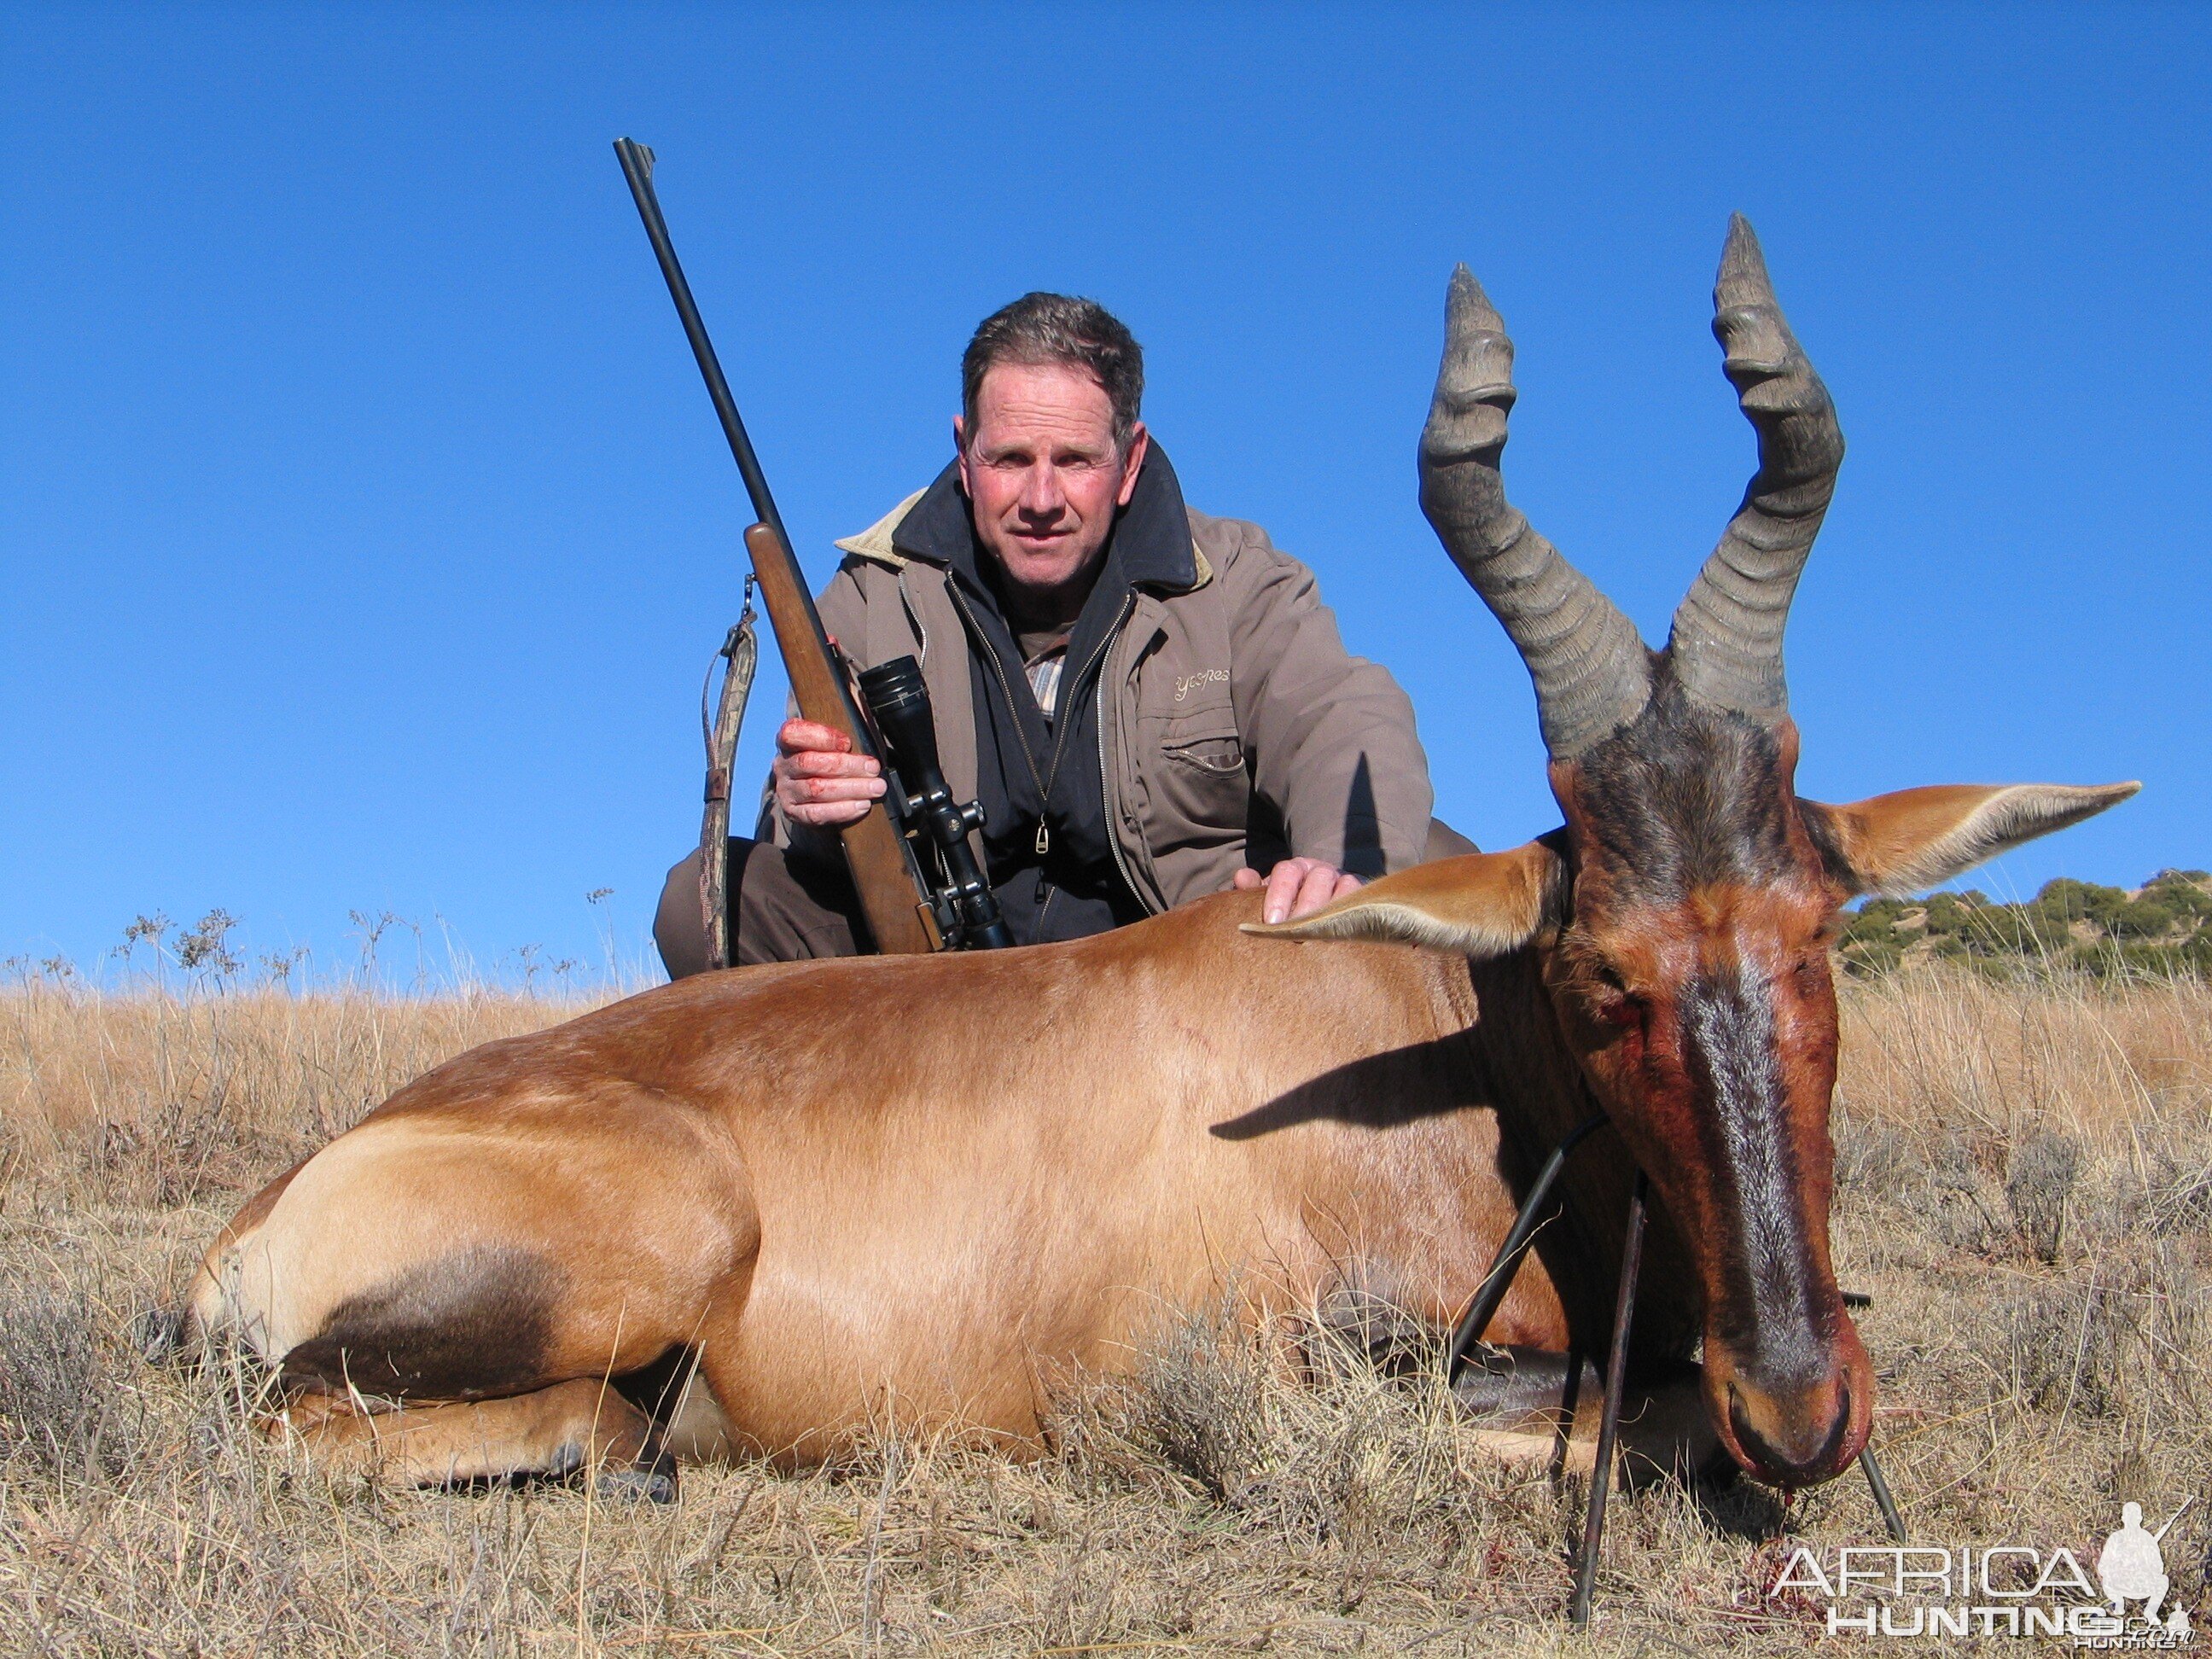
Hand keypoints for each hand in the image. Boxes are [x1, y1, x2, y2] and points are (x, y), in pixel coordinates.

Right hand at [773, 717, 884, 827]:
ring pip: (816, 789)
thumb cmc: (828, 763)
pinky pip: (817, 814)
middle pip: (808, 762)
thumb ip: (844, 734)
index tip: (848, 743)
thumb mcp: (831, 745)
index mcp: (789, 743)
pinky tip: (862, 805)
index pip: (793, 733)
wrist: (813, 798)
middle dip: (846, 765)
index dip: (821, 736)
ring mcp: (786, 791)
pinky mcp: (793, 813)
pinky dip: (842, 810)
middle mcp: (783, 766)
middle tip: (873, 768)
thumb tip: (866, 730)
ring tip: (875, 787)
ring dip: (851, 788)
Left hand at [1233, 858, 1361, 925]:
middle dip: (1305, 907)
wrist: (1320, 919)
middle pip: (1317, 880)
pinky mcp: (1363, 899)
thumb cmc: (1286, 912)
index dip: (1278, 895)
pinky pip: (1362, 902)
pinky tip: (1339, 937)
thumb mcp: (1268, 901)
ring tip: (1319, 938)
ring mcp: (1345, 883)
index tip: (1271, 922)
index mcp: (1295, 869)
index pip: (1287, 872)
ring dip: (1332, 912)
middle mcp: (1321, 872)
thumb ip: (1253, 891)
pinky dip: (1353, 916)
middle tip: (1294, 933)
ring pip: (1344, 888)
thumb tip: (1242, 878)